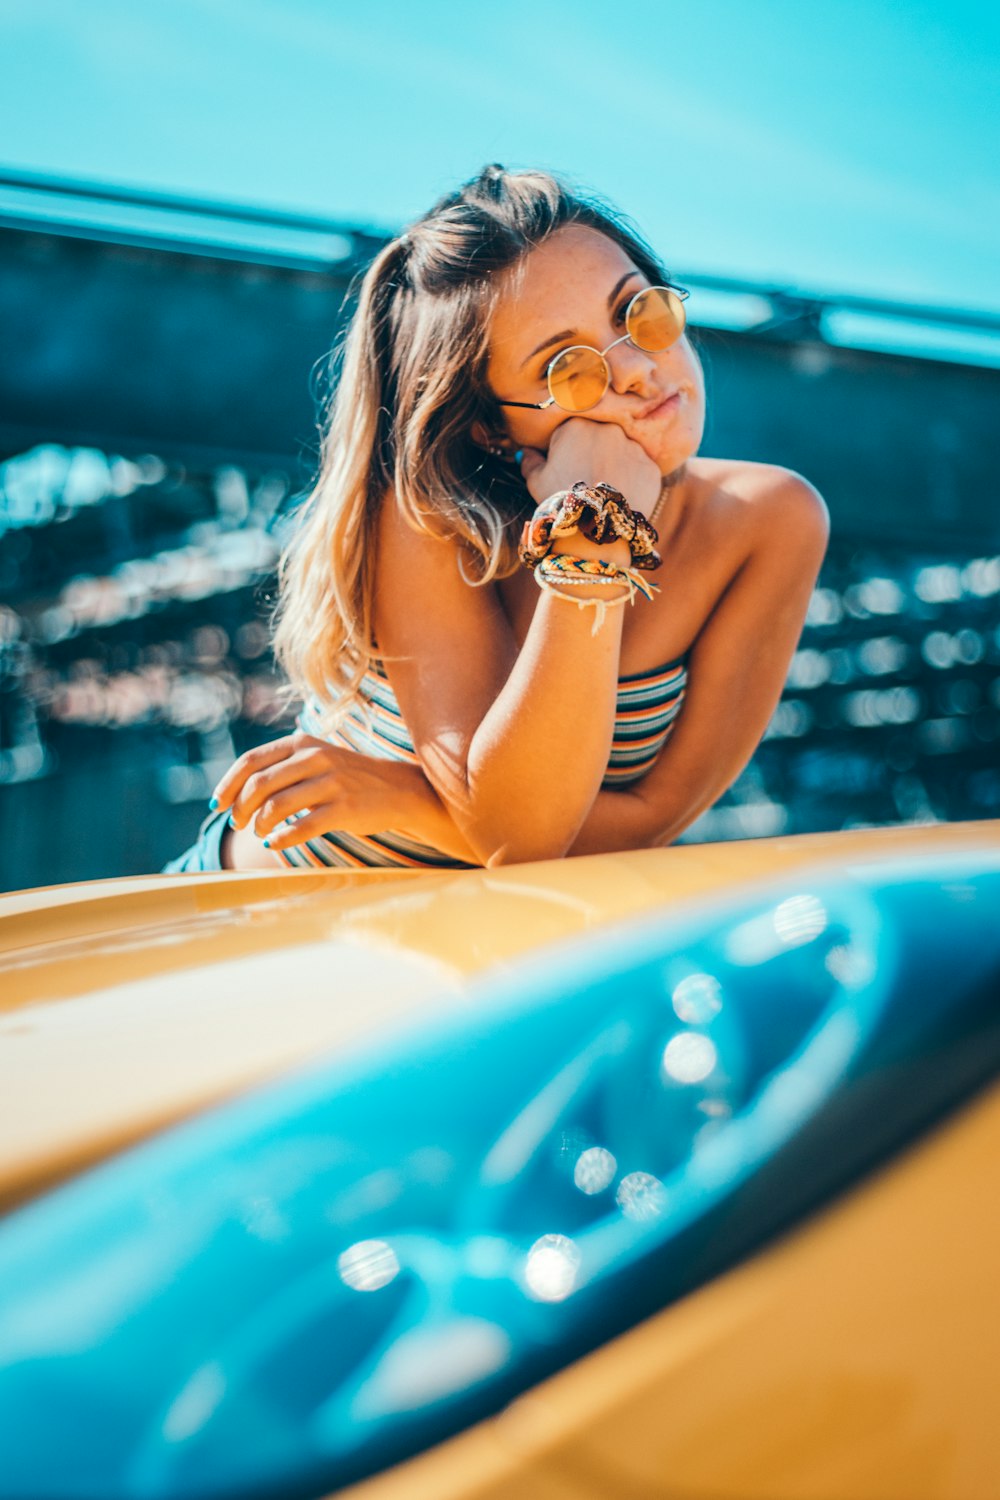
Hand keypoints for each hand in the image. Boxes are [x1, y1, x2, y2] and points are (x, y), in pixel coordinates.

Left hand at [210, 732, 417, 850]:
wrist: (399, 790)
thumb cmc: (348, 779)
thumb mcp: (316, 759)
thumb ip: (281, 768)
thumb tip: (234, 791)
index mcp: (302, 742)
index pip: (250, 761)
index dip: (228, 785)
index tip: (218, 805)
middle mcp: (315, 757)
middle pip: (258, 785)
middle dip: (240, 809)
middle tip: (238, 824)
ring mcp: (331, 783)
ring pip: (276, 807)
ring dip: (259, 825)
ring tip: (260, 834)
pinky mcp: (344, 809)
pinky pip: (301, 828)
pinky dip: (280, 839)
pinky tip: (274, 844)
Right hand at [520, 418, 661, 514]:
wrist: (594, 534)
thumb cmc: (560, 504)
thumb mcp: (536, 481)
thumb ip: (530, 460)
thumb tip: (525, 451)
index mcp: (576, 425)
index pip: (572, 430)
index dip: (568, 449)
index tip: (568, 467)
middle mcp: (608, 428)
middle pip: (599, 436)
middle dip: (594, 452)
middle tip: (587, 479)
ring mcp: (633, 446)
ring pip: (622, 450)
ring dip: (615, 464)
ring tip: (604, 491)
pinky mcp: (651, 466)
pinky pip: (640, 468)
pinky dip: (633, 479)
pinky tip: (621, 496)